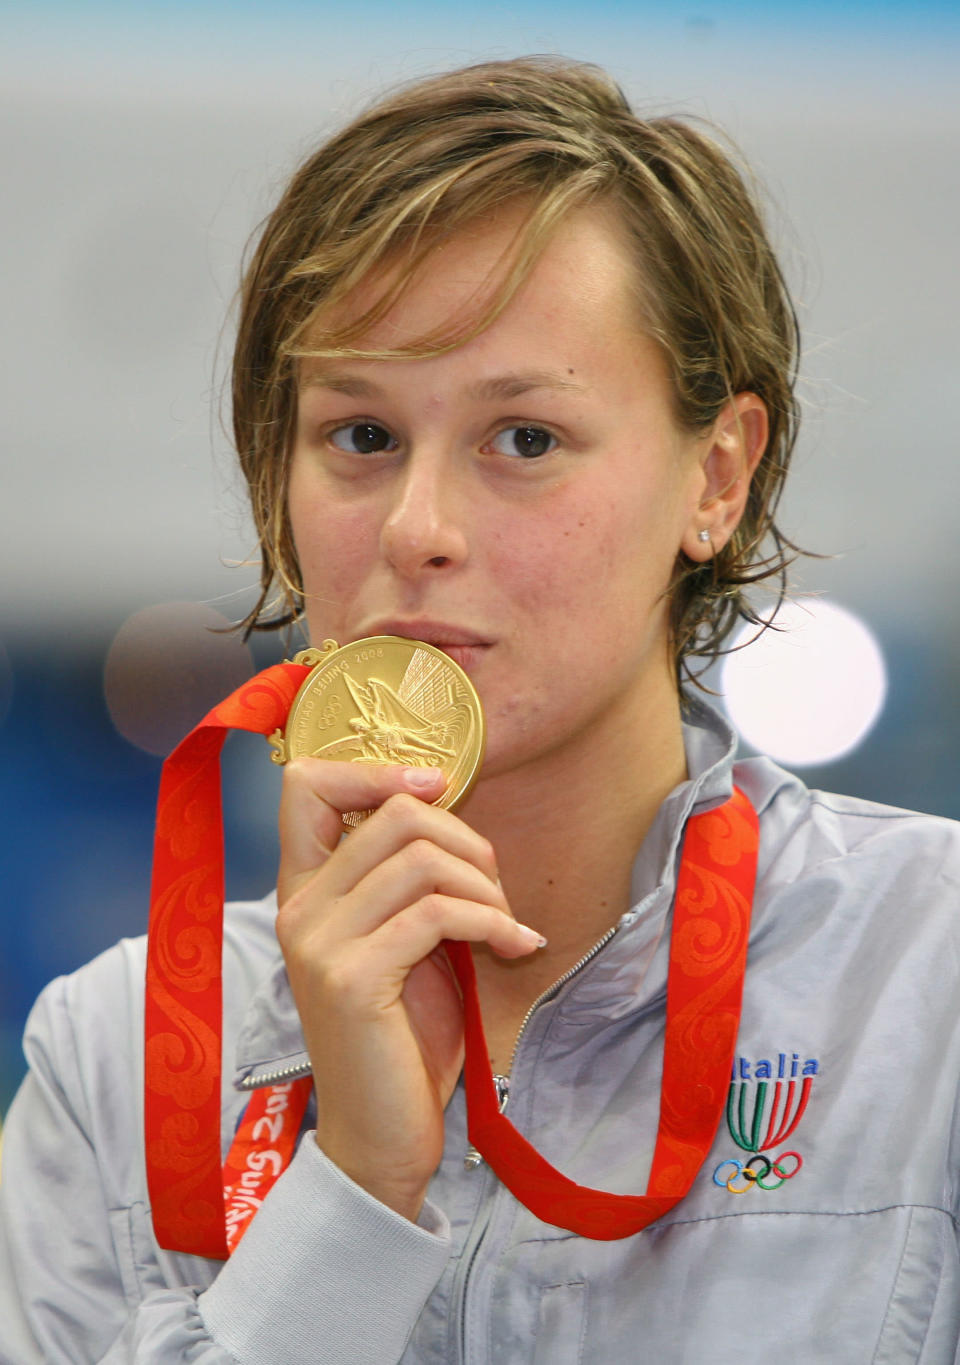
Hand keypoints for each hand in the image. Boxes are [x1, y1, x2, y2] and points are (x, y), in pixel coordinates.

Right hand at [275, 760, 542, 1221]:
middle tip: (494, 888)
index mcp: (303, 890)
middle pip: (394, 813)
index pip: (306, 783)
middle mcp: (299, 908)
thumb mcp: (401, 939)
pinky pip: (438, 913)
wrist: (381, 1137)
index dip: (378, 770)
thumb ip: (405, 879)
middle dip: (467, 839)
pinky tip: (515, 946)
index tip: (438, 791)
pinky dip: (492, 922)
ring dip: (486, 887)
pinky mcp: (354, 981)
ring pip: (422, 859)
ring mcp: (320, 944)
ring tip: (505, 924)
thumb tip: (448, 808)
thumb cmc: (401, 1036)